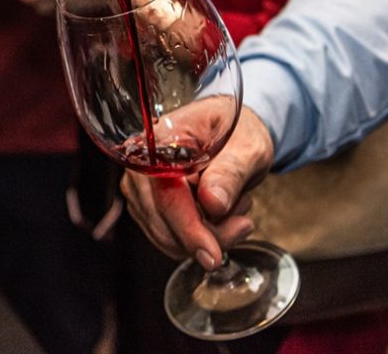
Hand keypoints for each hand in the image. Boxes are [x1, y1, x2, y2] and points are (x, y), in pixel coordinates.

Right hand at [120, 106, 274, 270]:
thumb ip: (230, 172)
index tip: (212, 254)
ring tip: (234, 207)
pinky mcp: (147, 209)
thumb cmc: (238, 133)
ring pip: (167, 237)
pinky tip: (219, 216)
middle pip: (162, 222)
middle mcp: (140, 166)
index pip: (165, 194)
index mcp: (159, 141)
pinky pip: (170, 239)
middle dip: (206, 234)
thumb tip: (213, 203)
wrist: (232, 135)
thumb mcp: (248, 147)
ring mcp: (140, 190)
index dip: (188, 228)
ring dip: (207, 235)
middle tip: (243, 222)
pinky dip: (199, 238)